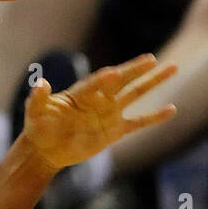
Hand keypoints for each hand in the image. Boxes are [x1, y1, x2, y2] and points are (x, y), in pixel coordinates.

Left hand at [21, 54, 177, 171]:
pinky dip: (154, 117)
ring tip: (172, 68)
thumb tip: (41, 84)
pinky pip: (139, 122)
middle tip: (152, 59)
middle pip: (122, 81)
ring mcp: (109, 113)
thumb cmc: (38, 127)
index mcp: (81, 93)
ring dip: (153, 82)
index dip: (104, 79)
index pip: (96, 83)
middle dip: (136, 70)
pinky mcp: (115, 130)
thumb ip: (38, 98)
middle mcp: (99, 99)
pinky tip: (172, 109)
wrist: (46, 149)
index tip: (114, 73)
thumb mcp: (35, 112)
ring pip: (135, 94)